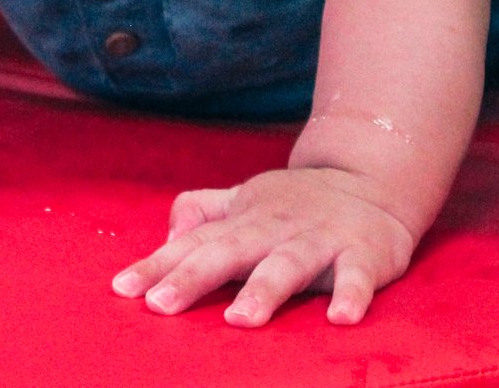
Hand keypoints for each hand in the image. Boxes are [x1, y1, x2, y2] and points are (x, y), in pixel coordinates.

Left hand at [111, 166, 416, 326]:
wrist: (375, 179)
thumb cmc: (299, 203)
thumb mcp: (245, 200)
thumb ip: (203, 213)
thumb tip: (166, 238)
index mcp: (244, 221)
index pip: (193, 244)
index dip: (157, 265)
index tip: (123, 289)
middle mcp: (275, 228)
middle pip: (229, 252)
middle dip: (194, 278)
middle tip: (160, 304)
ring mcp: (320, 240)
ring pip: (289, 265)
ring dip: (265, 290)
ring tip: (240, 319)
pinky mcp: (363, 253)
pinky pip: (357, 277)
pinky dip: (352, 295)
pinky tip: (341, 319)